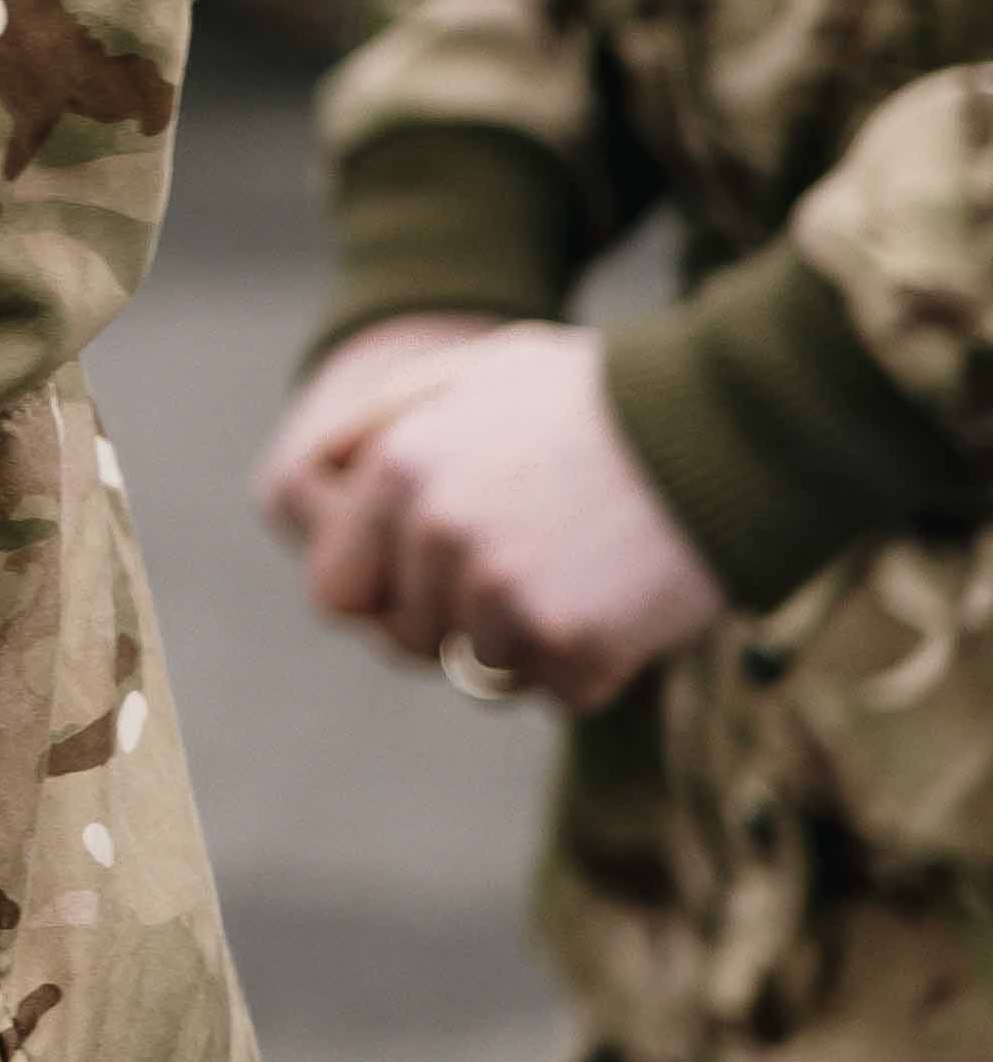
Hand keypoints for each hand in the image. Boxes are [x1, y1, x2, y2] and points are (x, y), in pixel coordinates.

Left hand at [262, 308, 725, 706]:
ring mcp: (499, 586)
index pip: (338, 592)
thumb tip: (324, 467)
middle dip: (466, 624)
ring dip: (537, 645)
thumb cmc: (609, 395)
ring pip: (488, 669)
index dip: (391, 599)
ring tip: (594, 575)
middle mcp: (433, 529)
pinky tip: (633, 603)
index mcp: (397, 468)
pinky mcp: (570, 636)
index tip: (442, 585)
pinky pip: (562, 690)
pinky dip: (598, 666)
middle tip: (543, 570)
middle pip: (413, 640)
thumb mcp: (481, 371)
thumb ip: (390, 419)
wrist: (737, 422)